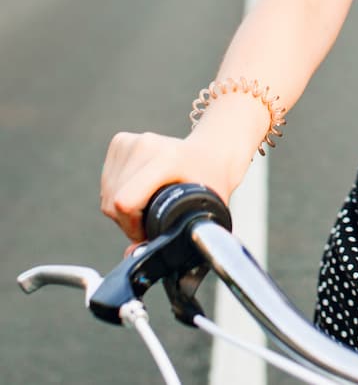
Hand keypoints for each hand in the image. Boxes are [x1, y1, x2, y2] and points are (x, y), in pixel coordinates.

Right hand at [100, 131, 241, 243]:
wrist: (212, 151)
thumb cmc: (210, 182)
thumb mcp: (200, 211)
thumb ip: (170, 236)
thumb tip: (131, 255)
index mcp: (169, 158)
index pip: (126, 201)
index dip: (132, 226)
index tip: (149, 231)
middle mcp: (146, 145)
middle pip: (113, 201)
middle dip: (129, 221)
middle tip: (153, 219)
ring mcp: (132, 141)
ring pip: (108, 194)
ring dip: (123, 210)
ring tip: (150, 204)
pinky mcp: (120, 141)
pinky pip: (106, 182)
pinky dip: (117, 194)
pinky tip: (140, 191)